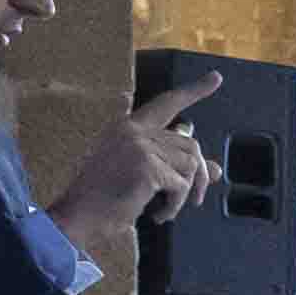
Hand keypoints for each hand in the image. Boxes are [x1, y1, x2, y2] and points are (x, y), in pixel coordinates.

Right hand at [48, 81, 215, 272]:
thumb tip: (215, 169)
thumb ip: (175, 165)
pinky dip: (175, 205)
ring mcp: (139, 145)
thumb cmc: (105, 198)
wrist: (79, 216)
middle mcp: (133, 130)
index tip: (216, 78)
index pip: (167, 103)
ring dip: (183, 194)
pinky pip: (181, 186)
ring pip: (189, 166)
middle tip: (195, 199)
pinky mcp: (146, 165)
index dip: (194, 91)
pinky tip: (158, 215)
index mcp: (128, 127)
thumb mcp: (140, 175)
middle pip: (190, 144)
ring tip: (166, 208)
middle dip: (199, 175)